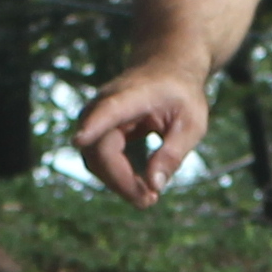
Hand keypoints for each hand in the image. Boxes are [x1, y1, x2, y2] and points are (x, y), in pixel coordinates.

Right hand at [72, 65, 210, 204]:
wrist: (166, 69)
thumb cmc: (181, 96)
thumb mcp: (191, 124)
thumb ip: (173, 153)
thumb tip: (154, 186)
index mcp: (135, 94)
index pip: (110, 110)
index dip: (94, 125)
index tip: (80, 139)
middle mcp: (106, 102)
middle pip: (99, 147)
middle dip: (120, 180)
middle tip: (149, 201)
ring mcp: (96, 115)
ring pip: (94, 157)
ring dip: (117, 181)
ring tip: (148, 196)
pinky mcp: (95, 128)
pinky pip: (98, 159)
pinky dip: (115, 176)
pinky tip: (138, 185)